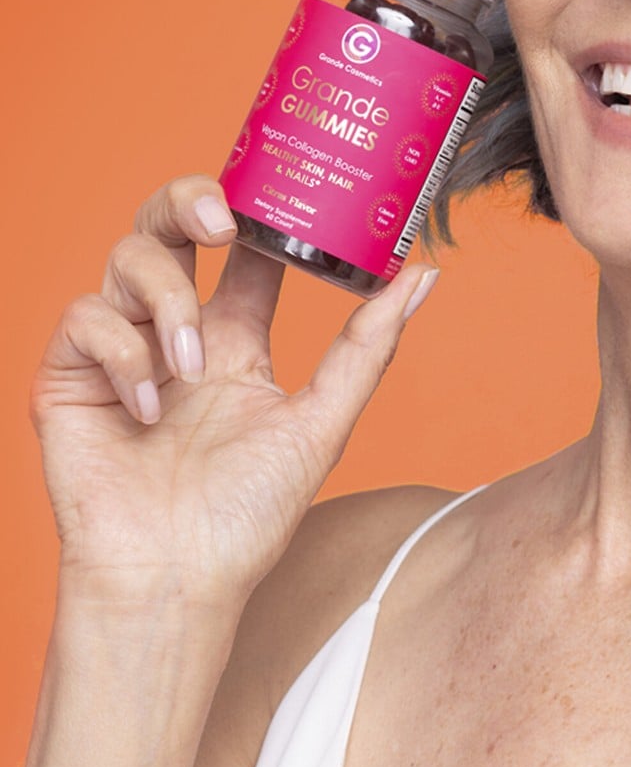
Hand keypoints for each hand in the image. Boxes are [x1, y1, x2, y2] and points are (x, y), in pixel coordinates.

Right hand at [30, 174, 436, 610]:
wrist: (177, 583)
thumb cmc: (248, 515)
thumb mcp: (322, 420)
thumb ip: (368, 345)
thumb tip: (424, 274)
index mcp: (236, 337)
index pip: (243, 248)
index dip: (257, 207)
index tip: (282, 182)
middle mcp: (178, 332)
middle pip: (170, 223)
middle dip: (190, 200)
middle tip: (223, 216)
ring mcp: (122, 350)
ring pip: (128, 257)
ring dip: (167, 297)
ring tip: (192, 363)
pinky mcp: (70, 376)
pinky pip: (85, 318)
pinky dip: (123, 354)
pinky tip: (149, 409)